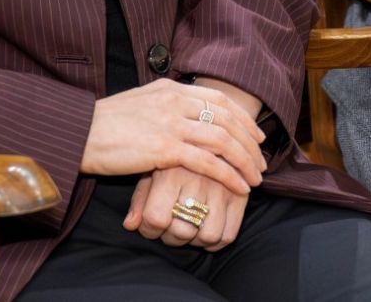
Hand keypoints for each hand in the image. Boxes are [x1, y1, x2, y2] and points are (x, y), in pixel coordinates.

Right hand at [79, 78, 266, 195]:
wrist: (78, 132)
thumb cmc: (103, 123)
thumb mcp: (140, 103)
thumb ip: (165, 105)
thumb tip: (184, 112)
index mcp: (170, 88)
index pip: (218, 98)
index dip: (241, 117)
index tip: (255, 134)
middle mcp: (175, 101)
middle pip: (227, 119)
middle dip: (249, 142)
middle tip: (262, 160)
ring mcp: (171, 123)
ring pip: (223, 140)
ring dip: (245, 161)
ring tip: (256, 177)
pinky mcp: (164, 148)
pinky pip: (208, 162)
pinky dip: (228, 175)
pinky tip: (238, 186)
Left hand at [124, 165, 248, 250]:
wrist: (213, 127)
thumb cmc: (174, 153)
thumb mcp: (152, 168)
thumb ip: (140, 198)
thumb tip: (130, 225)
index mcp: (171, 171)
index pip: (155, 218)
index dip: (149, 229)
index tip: (150, 224)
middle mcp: (197, 180)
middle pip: (181, 231)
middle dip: (171, 237)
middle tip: (170, 227)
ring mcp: (222, 188)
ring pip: (207, 236)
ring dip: (195, 241)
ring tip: (189, 228)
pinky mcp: (240, 194)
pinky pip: (228, 235)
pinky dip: (216, 242)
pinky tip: (206, 229)